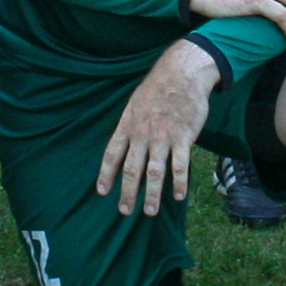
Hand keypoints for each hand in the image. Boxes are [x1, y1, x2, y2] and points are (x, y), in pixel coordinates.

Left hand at [98, 40, 219, 214]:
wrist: (182, 73)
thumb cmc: (158, 88)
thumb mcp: (135, 103)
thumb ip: (130, 125)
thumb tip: (125, 145)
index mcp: (128, 125)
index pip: (112, 154)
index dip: (105, 175)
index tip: (102, 192)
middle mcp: (142, 134)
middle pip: (131, 169)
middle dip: (127, 192)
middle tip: (125, 210)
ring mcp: (163, 137)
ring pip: (154, 171)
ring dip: (151, 194)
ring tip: (149, 211)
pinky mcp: (183, 138)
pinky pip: (180, 165)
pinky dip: (179, 182)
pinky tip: (178, 196)